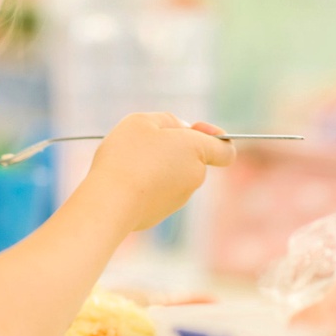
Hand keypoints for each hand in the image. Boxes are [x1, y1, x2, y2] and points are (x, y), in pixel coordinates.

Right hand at [82, 112, 235, 232]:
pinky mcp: (159, 215)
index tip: (195, 130)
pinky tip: (123, 181)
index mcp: (196, 150)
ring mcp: (178, 200)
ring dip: (155, 167)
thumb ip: (168, 120)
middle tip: (142, 143)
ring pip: (171, 176)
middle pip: (191, 159)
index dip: (215, 138)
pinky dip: (144, 186)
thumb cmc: (126, 156)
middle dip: (171, 149)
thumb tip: (182, 130)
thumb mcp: (142, 121)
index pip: (225, 150)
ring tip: (127, 163)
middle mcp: (194, 177)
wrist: (110, 201)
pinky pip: (155, 193)